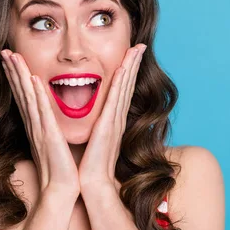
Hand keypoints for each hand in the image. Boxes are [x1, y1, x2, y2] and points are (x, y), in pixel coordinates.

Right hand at [0, 49, 79, 197]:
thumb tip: (51, 120)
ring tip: (12, 57)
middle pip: (21, 93)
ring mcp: (39, 129)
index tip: (11, 60)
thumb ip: (50, 130)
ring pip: (27, 97)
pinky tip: (32, 79)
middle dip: (12, 71)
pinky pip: (41, 111)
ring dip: (19, 76)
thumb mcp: (54, 144)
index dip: (16, 78)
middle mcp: (34, 125)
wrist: (62, 189)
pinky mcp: (48, 135)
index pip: (25, 97)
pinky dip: (36, 94)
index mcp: (37, 126)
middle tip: (4, 52)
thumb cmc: (61, 169)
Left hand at [78, 43, 146, 189]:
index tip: (131, 55)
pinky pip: (115, 100)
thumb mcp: (93, 140)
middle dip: (133, 64)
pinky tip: (122, 68)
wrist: (91, 184)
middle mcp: (117, 118)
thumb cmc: (90, 165)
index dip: (128, 72)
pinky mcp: (109, 127)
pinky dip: (120, 83)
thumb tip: (92, 119)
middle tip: (139, 45)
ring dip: (130, 67)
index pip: (122, 91)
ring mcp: (115, 121)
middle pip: (127, 85)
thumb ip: (95, 127)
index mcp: (112, 120)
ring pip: (125, 88)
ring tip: (136, 49)